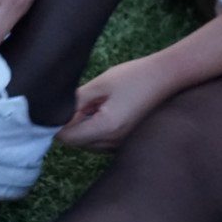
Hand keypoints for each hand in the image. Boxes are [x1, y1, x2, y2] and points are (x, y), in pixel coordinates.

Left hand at [56, 57, 175, 151]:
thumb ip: (74, 101)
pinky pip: (102, 141)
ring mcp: (122, 145)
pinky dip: (96, 128)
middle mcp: (114, 143)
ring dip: (84, 126)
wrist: (167, 77)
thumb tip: (54, 112)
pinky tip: (106, 109)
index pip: (67, 138)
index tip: (64, 105)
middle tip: (85, 100)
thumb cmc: (135, 77)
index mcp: (106, 129)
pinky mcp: (126, 142)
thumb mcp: (99, 84)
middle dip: (72, 124)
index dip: (59, 123)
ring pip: (88, 142)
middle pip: (77, 143)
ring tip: (98, 103)